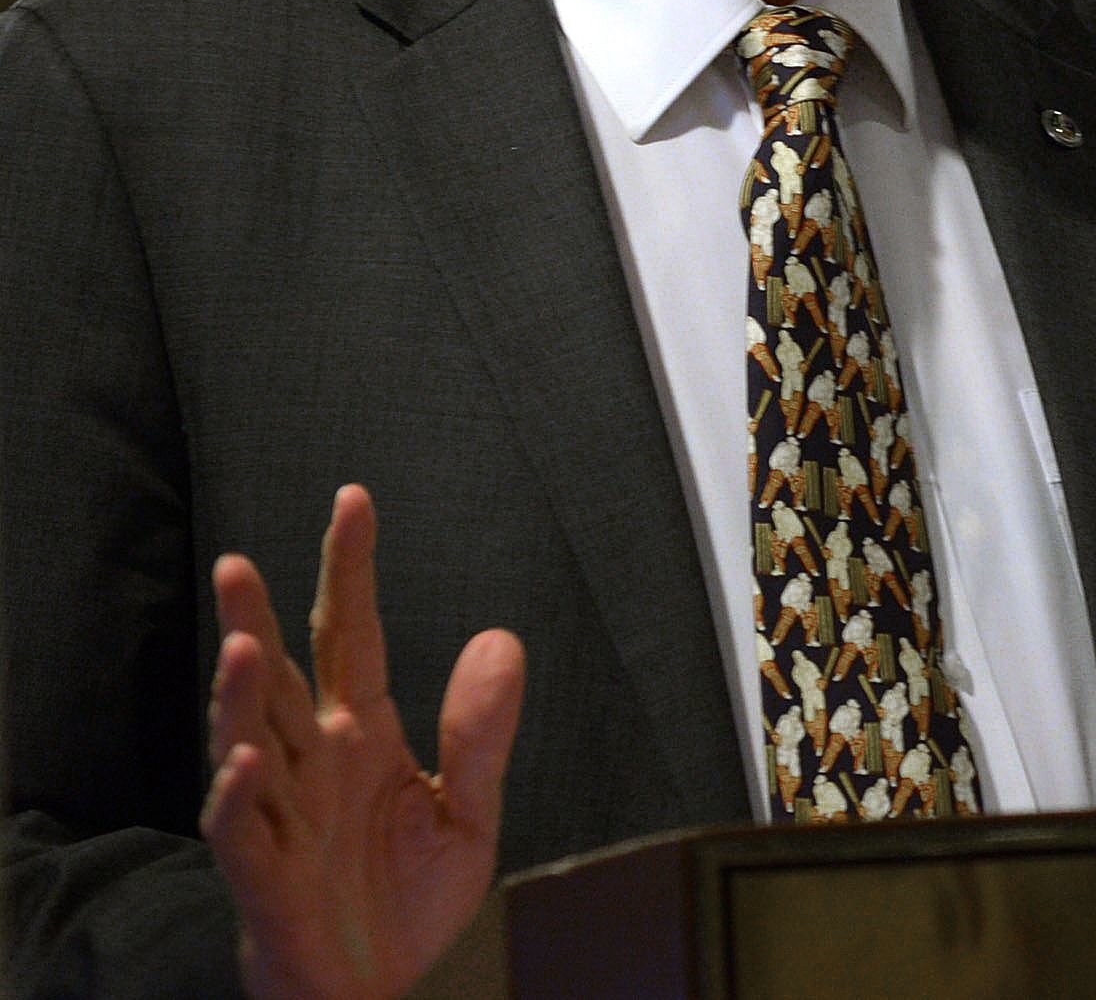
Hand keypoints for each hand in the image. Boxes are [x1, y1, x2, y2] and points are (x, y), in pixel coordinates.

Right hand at [200, 486, 526, 999]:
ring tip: (239, 641)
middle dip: (256, 620)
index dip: (349, 570)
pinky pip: (241, 828)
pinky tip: (250, 759)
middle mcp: (313, 763)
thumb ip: (480, 734)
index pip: (352, 636)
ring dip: (239, 694)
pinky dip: (240, 793)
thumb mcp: (468, 815)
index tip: (353, 500)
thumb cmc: (406, 901)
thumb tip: (500, 639)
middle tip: (239, 562)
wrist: (377, 987)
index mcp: (363, 735)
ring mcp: (282, 814)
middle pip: (280, 677)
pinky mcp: (265, 874)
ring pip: (248, 740)